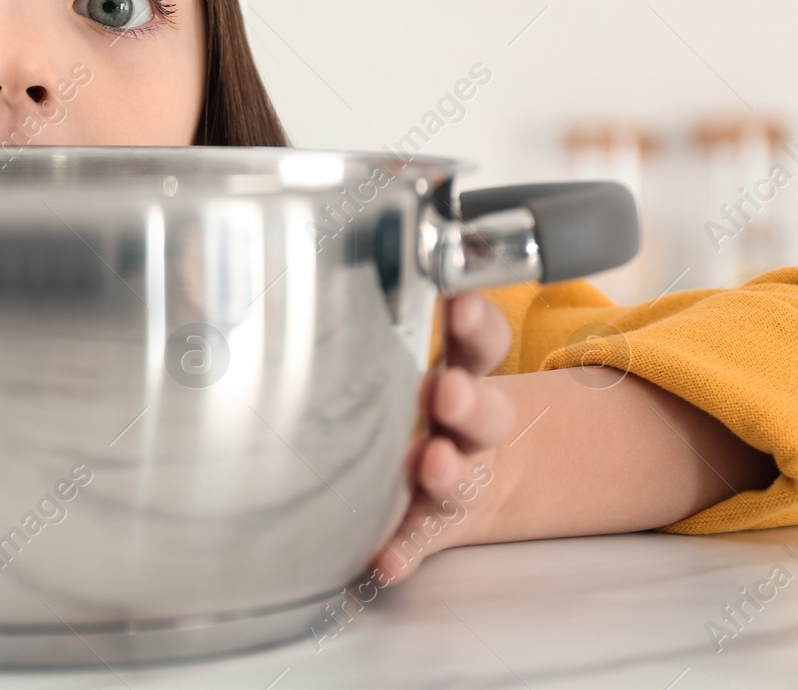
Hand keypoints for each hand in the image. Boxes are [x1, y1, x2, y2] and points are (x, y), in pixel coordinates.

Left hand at [367, 291, 514, 584]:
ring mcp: (458, 478)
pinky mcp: (435, 526)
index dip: (474, 322)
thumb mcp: (426, 355)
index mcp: (465, 374)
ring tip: (432, 465)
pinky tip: (384, 561)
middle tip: (446, 390)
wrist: (479, 479)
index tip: (458, 302)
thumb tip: (332, 253)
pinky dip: (404, 551)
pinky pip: (420, 541)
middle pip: (482, 412)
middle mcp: (468, 427)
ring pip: (462, 476)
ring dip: (446, 471)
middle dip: (467, 401)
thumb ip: (390, 319)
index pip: (481, 343)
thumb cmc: (427, 402)